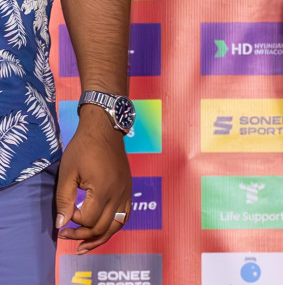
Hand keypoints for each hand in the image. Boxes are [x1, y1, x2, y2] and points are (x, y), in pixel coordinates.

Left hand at [55, 104, 131, 251]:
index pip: (87, 219)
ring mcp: (126, 191)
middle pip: (102, 227)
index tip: (65, 212)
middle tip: (65, 234)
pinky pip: (126, 215)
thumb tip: (61, 224)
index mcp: (103, 189)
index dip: (73, 221)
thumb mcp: (67, 173)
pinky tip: (103, 229)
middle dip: (83, 235)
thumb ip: (64, 200)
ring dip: (101, 238)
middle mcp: (119, 193)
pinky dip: (114, 226)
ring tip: (85, 246)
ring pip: (117, 225)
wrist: (105, 129)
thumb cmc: (83, 148)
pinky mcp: (128, 189)